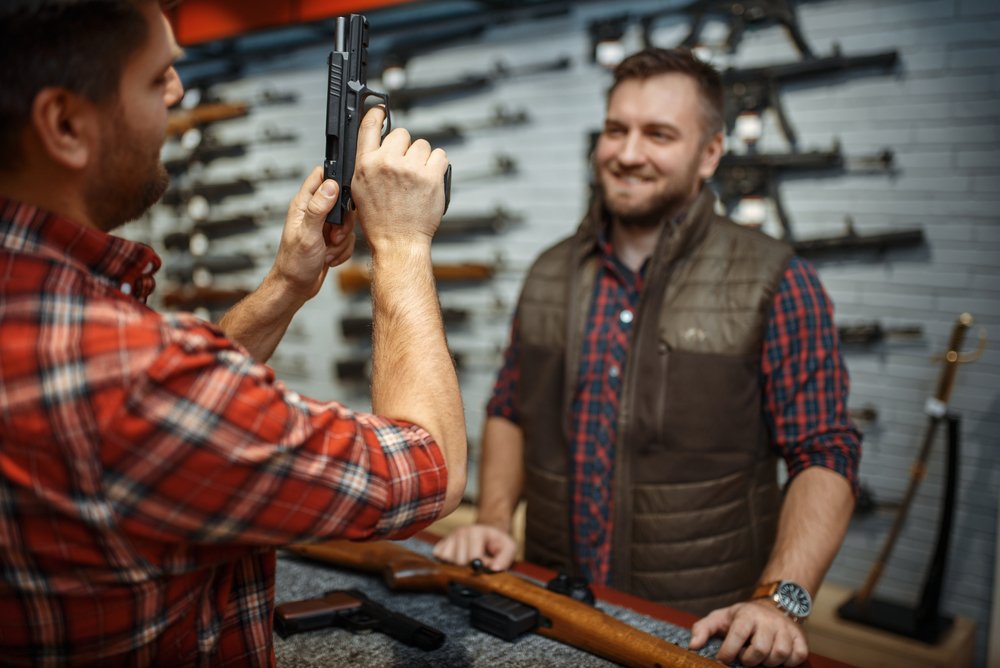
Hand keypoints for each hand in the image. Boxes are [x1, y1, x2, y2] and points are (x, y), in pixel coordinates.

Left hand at [269, 166, 355, 300]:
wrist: (295, 287)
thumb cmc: (294, 263)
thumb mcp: (307, 234)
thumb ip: (318, 208)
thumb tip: (331, 185)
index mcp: (303, 205)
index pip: (321, 176)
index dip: (335, 179)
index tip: (344, 194)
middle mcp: (313, 213)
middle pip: (341, 201)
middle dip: (344, 221)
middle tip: (334, 235)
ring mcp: (323, 227)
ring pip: (347, 223)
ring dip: (343, 240)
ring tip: (329, 249)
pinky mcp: (330, 240)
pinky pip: (348, 239)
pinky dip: (343, 250)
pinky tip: (330, 257)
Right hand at [349, 106, 448, 251]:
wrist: (398, 241)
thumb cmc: (380, 221)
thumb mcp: (359, 190)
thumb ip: (368, 164)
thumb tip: (379, 144)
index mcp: (365, 165)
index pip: (368, 127)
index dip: (375, 114)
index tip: (380, 110)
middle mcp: (386, 163)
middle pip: (402, 134)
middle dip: (406, 148)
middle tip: (406, 169)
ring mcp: (409, 169)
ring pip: (422, 146)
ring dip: (423, 159)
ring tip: (417, 180)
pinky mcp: (430, 177)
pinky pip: (440, 156)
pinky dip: (438, 166)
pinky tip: (430, 180)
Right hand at [432, 524, 516, 570]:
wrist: (487, 533)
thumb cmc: (497, 543)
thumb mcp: (508, 548)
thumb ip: (504, 559)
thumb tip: (494, 569)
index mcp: (476, 532)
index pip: (473, 558)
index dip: (482, 566)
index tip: (487, 564)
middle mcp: (460, 532)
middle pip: (459, 562)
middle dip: (469, 567)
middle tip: (477, 563)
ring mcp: (449, 537)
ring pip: (447, 561)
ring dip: (458, 566)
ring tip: (468, 560)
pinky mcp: (441, 544)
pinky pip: (438, 558)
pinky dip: (446, 563)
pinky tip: (457, 559)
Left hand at [689, 599, 808, 666]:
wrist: (772, 606)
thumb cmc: (742, 618)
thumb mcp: (720, 618)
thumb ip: (703, 629)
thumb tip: (693, 646)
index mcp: (746, 615)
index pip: (737, 635)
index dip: (728, 652)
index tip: (723, 659)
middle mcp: (768, 621)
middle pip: (759, 649)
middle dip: (748, 660)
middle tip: (744, 657)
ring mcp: (785, 629)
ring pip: (779, 654)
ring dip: (767, 662)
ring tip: (759, 657)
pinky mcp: (800, 638)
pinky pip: (797, 656)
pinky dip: (787, 662)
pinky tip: (776, 658)